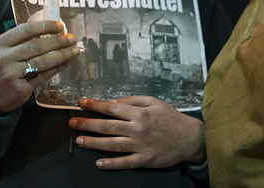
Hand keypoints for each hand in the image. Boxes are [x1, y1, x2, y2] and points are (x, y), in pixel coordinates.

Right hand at [0, 20, 79, 113]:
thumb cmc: (0, 68)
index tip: (60, 26)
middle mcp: (4, 58)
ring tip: (74, 50)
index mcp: (0, 44)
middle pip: (37, 46)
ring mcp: (12, 75)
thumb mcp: (3, 50)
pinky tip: (66, 62)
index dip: (45, 26)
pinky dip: (58, 67)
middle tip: (71, 38)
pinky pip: (44, 75)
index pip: (26, 30)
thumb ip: (22, 41)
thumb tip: (51, 32)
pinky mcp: (21, 89)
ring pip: (43, 61)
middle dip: (58, 41)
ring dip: (62, 54)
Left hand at [68, 96, 205, 169]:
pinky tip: (99, 163)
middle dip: (88, 124)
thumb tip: (112, 101)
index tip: (81, 103)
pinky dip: (111, 163)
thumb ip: (132, 100)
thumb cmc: (171, 118)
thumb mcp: (154, 102)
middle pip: (107, 126)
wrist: (191, 138)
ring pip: (112, 144)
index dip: (95, 105)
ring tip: (79, 140)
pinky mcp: (145, 159)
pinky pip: (125, 162)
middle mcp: (138, 128)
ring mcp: (141, 145)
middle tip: (72, 123)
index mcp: (139, 113)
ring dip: (93, 143)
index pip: (112, 108)